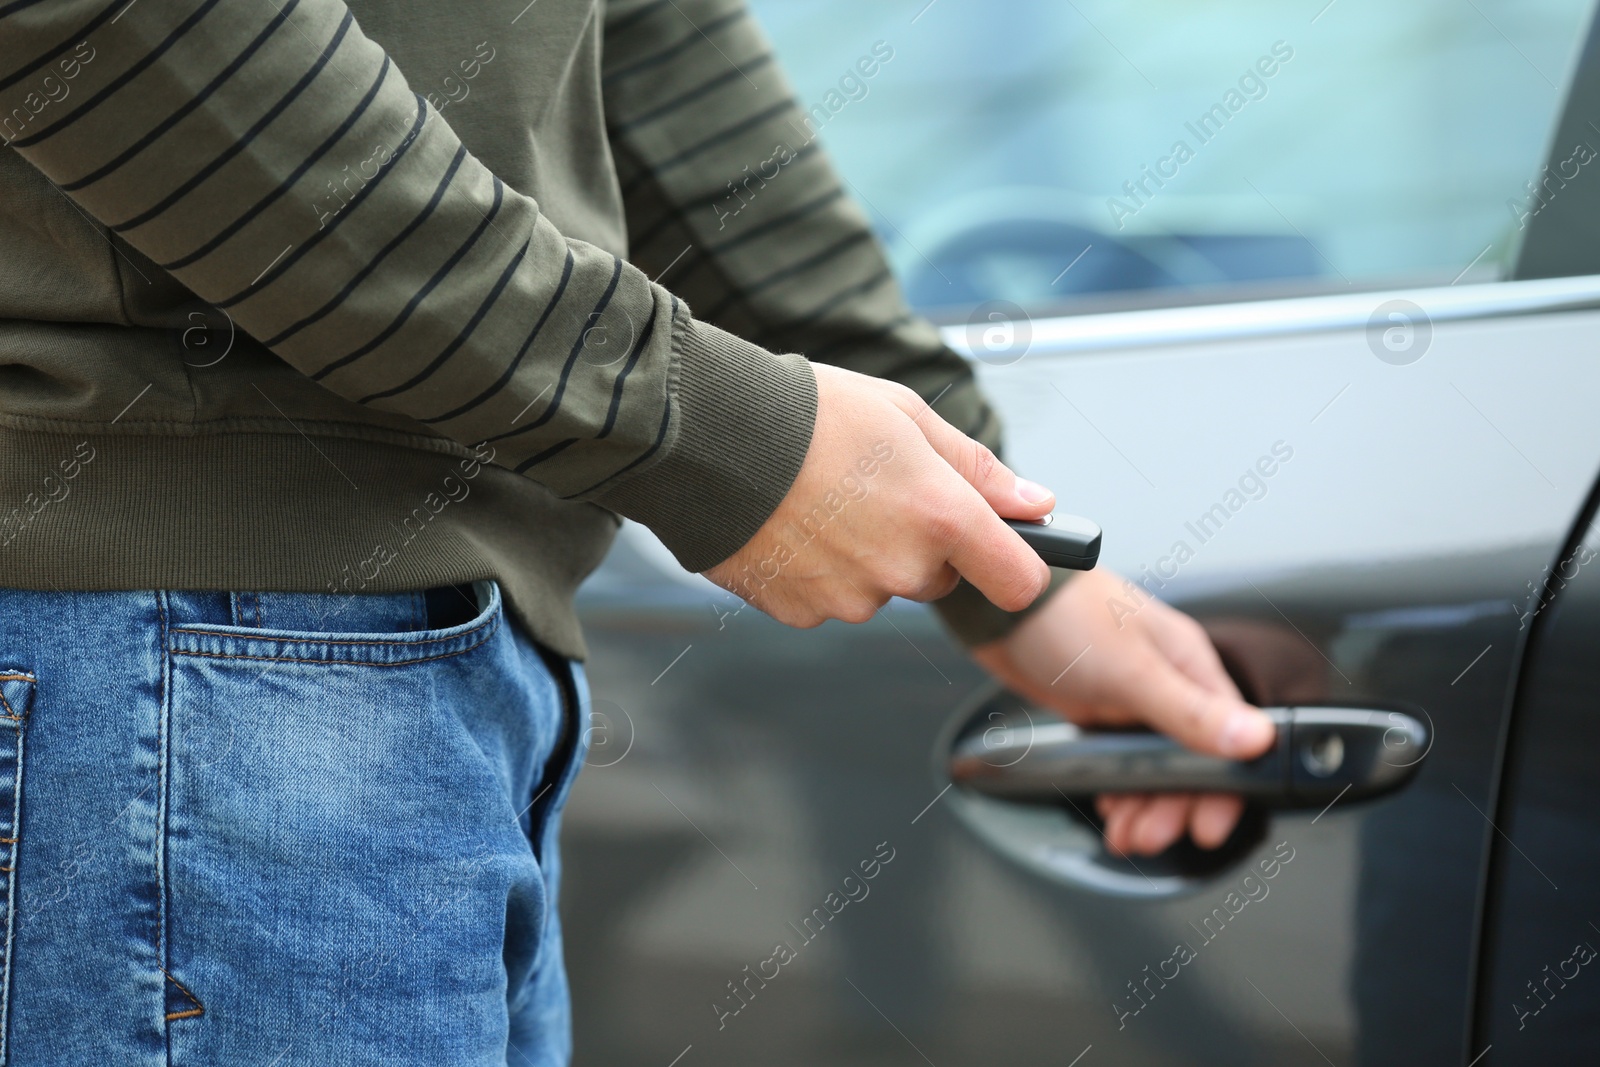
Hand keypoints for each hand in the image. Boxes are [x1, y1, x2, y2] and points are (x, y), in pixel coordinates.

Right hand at [704, 363, 1053, 626]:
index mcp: (941, 516)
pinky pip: (827, 599)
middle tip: (871, 487)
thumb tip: (1037, 502)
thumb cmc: (809, 414)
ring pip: (878, 587)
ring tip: (819, 498)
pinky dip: (816, 570)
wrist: (708, 435)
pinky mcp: (800, 613)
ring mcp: (849, 598)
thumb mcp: (907, 416)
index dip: (1016, 564)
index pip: (1019, 580)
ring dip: (862, 554)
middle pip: (936, 577)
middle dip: (917, 540)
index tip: (1003, 548)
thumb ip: (977, 469)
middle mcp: (901, 569)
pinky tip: (790, 524)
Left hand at [970, 568, 1277, 855]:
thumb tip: (1256, 740)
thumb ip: (1190, 711)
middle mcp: (1170, 684)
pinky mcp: (1100, 709)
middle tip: (1150, 836)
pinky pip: (1121, 760)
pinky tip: (1109, 808)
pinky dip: (1119, 788)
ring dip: (1145, 805)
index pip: (1231, 740)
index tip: (1208, 828)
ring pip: (1155, 768)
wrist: (997, 601)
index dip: (1224, 789)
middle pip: (1193, 764)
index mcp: (1191, 666)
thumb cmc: (1066, 613)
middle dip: (1175, 806)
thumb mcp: (1132, 669)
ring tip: (1126, 834)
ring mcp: (1133, 699)